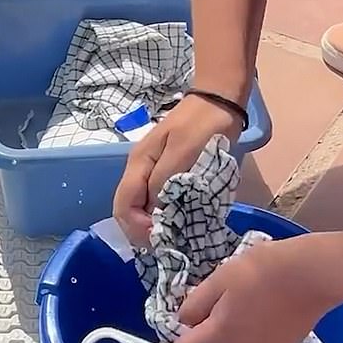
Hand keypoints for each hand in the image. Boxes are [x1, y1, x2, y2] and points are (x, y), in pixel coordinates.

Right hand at [113, 95, 241, 245]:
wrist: (219, 100)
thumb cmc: (204, 126)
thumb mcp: (183, 152)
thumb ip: (165, 181)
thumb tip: (154, 211)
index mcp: (138, 164)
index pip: (123, 206)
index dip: (137, 228)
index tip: (162, 238)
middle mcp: (139, 170)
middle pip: (128, 210)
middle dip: (143, 230)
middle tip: (170, 242)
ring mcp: (152, 171)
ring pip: (142, 207)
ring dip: (154, 224)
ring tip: (176, 235)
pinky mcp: (167, 173)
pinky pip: (157, 200)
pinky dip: (165, 214)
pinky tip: (180, 220)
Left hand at [173, 235, 335, 342]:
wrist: (314, 274)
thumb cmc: (262, 270)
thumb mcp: (220, 278)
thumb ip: (196, 303)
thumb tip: (184, 321)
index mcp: (219, 338)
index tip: (176, 328)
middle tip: (198, 320)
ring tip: (227, 310)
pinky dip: (241, 341)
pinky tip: (252, 314)